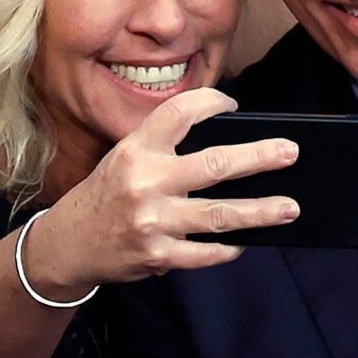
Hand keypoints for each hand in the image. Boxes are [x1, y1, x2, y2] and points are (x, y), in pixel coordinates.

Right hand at [27, 88, 299, 291]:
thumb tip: (228, 144)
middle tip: (290, 153)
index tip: (233, 104)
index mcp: (137, 149)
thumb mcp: (125, 158)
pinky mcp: (158, 255)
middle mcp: (145, 182)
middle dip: (258, 159)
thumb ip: (165, 149)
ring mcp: (153, 221)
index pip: (180, 112)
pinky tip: (247, 241)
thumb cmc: (107, 195)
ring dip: (260, 211)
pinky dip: (230, 248)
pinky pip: (206, 252)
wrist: (68, 244)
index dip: (211, 102)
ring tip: (289, 208)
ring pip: (219, 215)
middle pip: (213, 166)